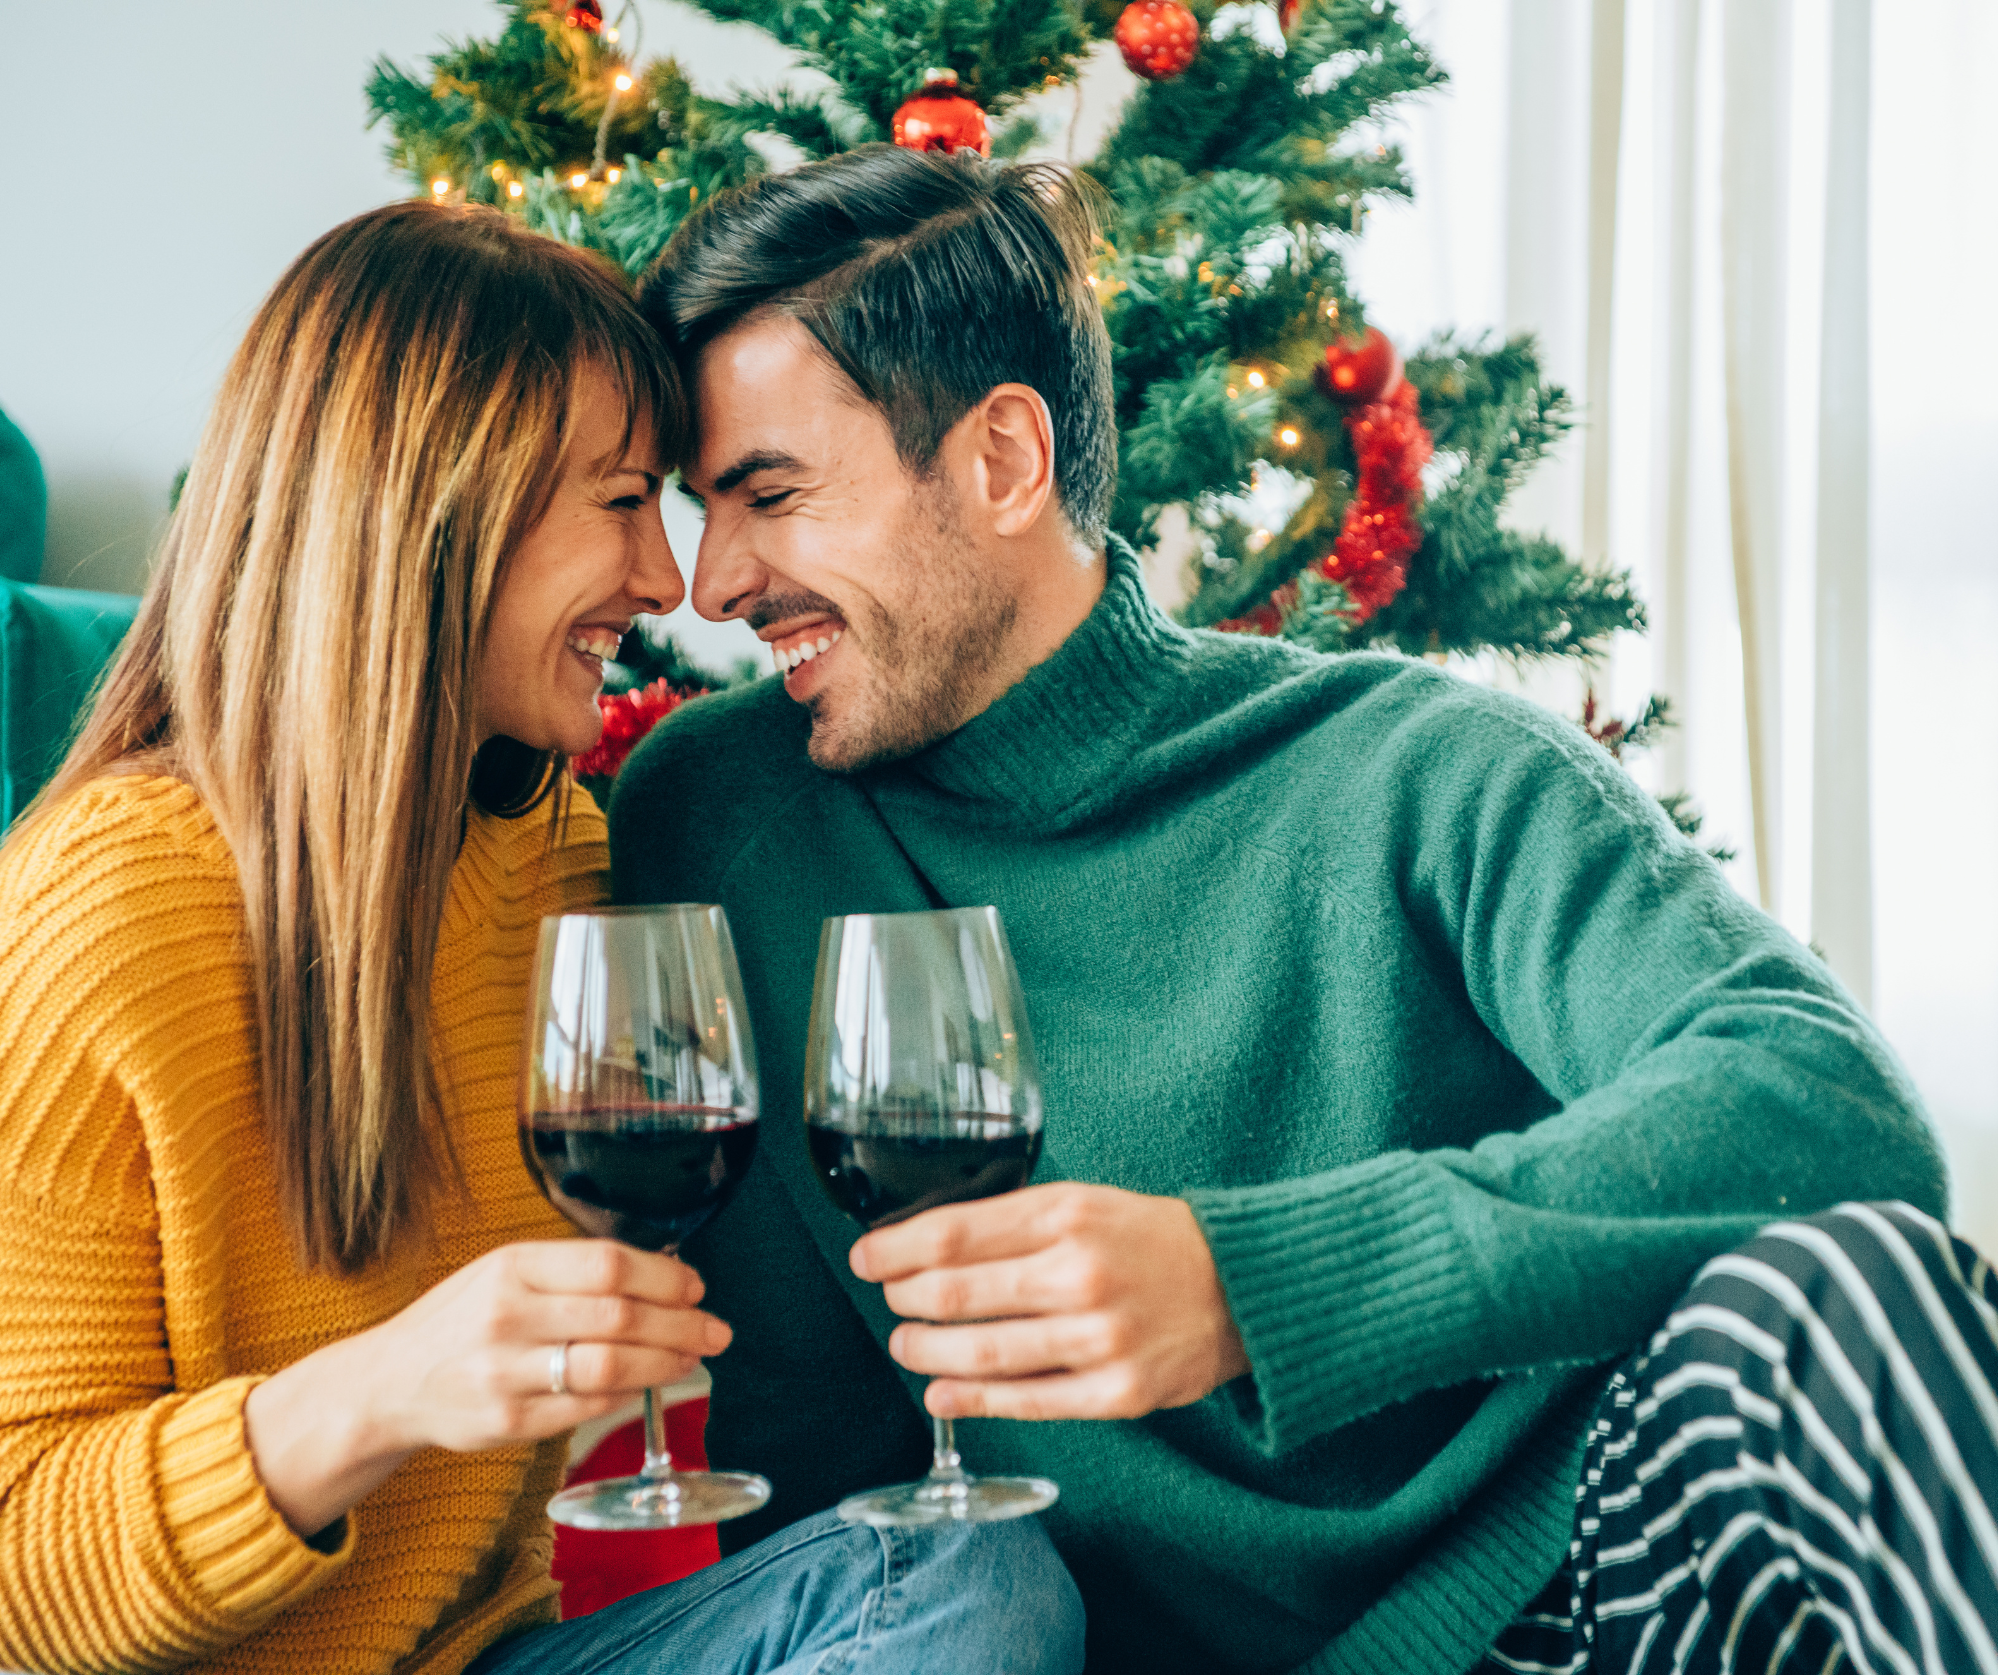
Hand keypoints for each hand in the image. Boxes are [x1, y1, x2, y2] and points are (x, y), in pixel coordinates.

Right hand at [246, 1241, 728, 1538]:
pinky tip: (647, 1385)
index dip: (664, 1278)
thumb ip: (574, 1272)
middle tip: (714, 1330)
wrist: (391, 1382)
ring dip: (664, 1364)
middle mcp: (507, 1316)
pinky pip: (586, 1408)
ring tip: (692, 1359)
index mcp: (512, 1266)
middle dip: (680, 1325)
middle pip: (618, 1318)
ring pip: (609, 1367)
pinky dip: (626, 1396)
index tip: (695, 1287)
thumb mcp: (506, 1272)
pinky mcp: (507, 1423)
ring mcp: (504, 1373)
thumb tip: (664, 1277)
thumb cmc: (464, 1319)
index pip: (607, 1264)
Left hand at [850, 1183, 1248, 1421]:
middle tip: (888, 1300)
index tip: (867, 1257)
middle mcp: (1079, 1274)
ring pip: (984, 1352)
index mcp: (1067, 1215)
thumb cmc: (1149, 1240)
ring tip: (905, 1346)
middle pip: (957, 1293)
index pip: (955, 1233)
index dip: (896, 1249)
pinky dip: (973, 1400)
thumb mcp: (1085, 1201)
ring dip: (927, 1353)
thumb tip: (930, 1242)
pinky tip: (940, 1394)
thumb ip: (1015, 1219)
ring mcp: (1098, 1338)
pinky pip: (1027, 1401)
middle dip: (905, 1299)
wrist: (1239, 1286)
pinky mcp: (1116, 1392)